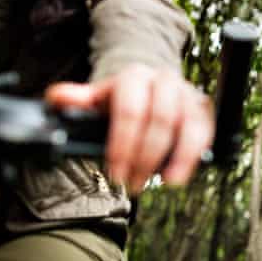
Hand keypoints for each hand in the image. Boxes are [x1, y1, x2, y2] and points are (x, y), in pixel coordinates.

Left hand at [45, 64, 213, 193]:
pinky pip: (204, 135)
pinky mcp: (204, 111)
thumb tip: (57, 98)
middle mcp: (165, 81)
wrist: (152, 90)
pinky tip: (177, 177)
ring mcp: (188, 95)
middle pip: (161, 120)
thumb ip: (77, 100)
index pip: (131, 111)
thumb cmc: (122, 101)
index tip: (115, 173)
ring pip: (187, 127)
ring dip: (175, 159)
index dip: (123, 145)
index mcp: (135, 76)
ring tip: (161, 183)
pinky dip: (192, 158)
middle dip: (145, 157)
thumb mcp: (97, 99)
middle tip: (132, 183)